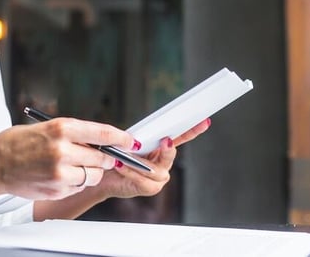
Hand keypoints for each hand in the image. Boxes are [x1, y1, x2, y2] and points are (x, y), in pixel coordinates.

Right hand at [0, 117, 137, 200]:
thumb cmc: (18, 142)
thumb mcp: (46, 128)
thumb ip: (73, 134)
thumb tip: (102, 142)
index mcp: (61, 127)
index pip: (102, 133)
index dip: (121, 139)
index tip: (131, 142)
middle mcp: (62, 149)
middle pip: (102, 158)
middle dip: (104, 158)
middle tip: (98, 157)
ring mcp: (60, 171)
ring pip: (93, 175)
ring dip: (89, 172)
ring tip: (71, 166)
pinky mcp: (57, 188)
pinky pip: (78, 187)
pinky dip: (75, 183)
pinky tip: (58, 176)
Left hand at [93, 118, 211, 199]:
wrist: (105, 175)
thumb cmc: (116, 156)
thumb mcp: (127, 142)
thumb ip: (138, 139)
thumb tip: (138, 137)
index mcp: (162, 148)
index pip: (181, 137)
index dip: (193, 130)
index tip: (204, 121)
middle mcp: (164, 163)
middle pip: (170, 154)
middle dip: (167, 148)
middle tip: (165, 141)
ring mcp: (159, 177)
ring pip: (154, 170)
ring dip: (138, 162)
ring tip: (123, 157)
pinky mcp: (150, 188)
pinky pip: (142, 180)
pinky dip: (130, 171)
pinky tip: (120, 165)